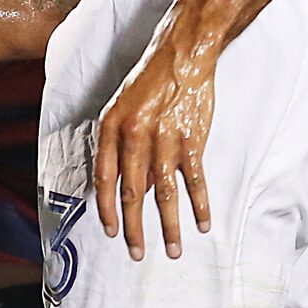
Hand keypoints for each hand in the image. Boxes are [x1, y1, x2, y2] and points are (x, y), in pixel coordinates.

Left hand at [92, 33, 215, 259]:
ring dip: (169, 226)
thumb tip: (133, 187)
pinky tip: (202, 223)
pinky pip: (195, 180)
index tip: (112, 233)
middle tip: (138, 253)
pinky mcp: (192, 140)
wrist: (183, 54)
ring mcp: (165, 139)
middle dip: (135, 229)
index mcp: (112, 128)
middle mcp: (135, 136)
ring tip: (174, 249)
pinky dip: (200, 205)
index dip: (107, 210)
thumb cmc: (150, 80)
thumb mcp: (123, 107)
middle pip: (132, 193)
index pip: (105, 179)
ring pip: (164, 193)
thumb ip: (122, 146)